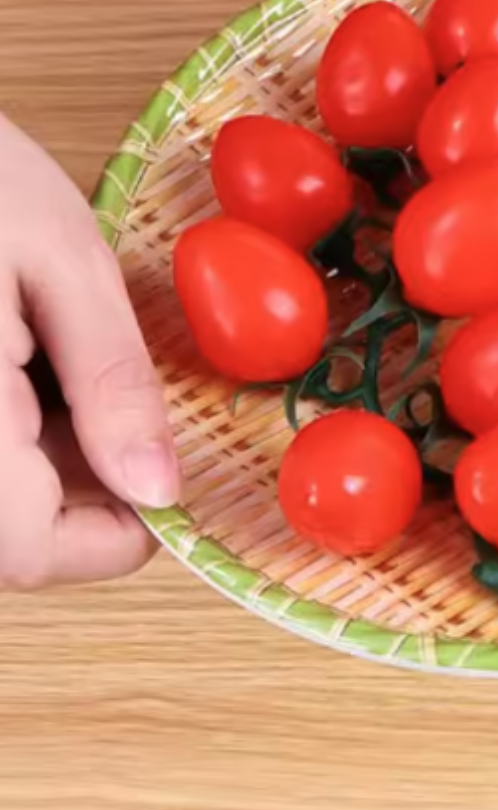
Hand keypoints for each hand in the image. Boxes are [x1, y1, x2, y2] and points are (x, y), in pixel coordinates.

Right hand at [0, 113, 178, 590]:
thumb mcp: (60, 258)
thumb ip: (112, 381)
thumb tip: (158, 485)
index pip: (28, 550)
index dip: (114, 537)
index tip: (168, 487)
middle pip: (5, 532)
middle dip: (81, 490)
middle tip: (127, 413)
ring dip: (43, 459)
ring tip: (67, 368)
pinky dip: (12, 425)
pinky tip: (26, 359)